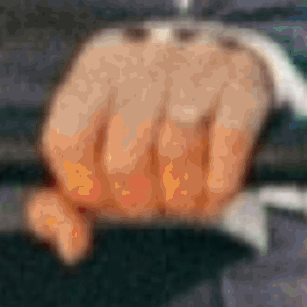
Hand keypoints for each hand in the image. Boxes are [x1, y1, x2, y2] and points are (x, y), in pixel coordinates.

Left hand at [29, 20, 281, 262]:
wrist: (233, 68)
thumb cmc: (152, 123)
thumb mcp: (98, 147)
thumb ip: (63, 202)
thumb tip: (72, 246)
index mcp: (95, 70)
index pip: (66, 141)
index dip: (86, 188)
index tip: (107, 202)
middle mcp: (140, 60)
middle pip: (123, 160)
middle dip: (139, 203)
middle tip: (155, 210)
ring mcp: (194, 64)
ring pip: (176, 153)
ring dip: (184, 200)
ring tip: (187, 206)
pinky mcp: (243, 78)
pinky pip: (227, 142)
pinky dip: (222, 182)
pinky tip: (217, 191)